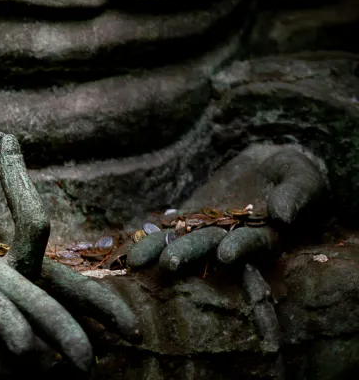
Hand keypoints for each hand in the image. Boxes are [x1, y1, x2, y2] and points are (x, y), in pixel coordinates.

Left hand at [127, 145, 326, 274]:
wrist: (275, 166)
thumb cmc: (297, 176)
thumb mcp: (302, 181)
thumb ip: (293, 197)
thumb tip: (282, 214)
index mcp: (266, 236)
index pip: (251, 245)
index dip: (239, 249)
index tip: (224, 255)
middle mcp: (235, 238)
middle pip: (210, 247)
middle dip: (189, 255)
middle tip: (167, 265)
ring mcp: (212, 226)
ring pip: (184, 239)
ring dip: (161, 249)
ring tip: (135, 260)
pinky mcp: (196, 213)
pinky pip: (173, 223)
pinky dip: (153, 230)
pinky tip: (129, 237)